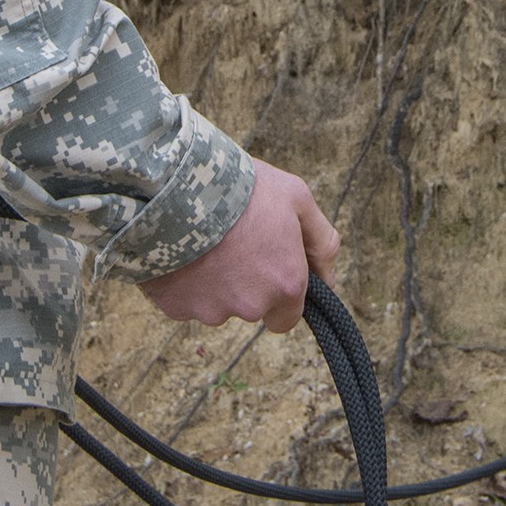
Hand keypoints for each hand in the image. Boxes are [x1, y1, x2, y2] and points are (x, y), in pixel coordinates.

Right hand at [136, 161, 340, 332]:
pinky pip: (184, 300)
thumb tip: (329, 279)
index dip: (278, 294)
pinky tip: (181, 249)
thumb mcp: (297, 197)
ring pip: (216, 305)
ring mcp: (211, 310)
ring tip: (204, 239)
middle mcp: (252, 305)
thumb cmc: (241, 187)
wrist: (176, 186)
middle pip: (250, 308)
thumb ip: (321, 242)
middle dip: (244, 284)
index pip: (286, 318)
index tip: (266, 269)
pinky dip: (184, 281)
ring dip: (213, 282)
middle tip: (233, 243)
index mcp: (285, 283)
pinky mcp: (175, 308)